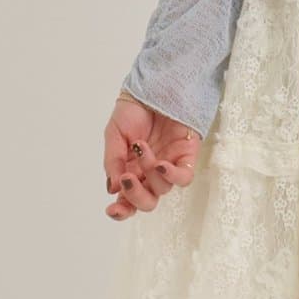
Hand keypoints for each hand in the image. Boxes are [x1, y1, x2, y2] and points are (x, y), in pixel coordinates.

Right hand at [104, 95, 200, 220]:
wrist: (153, 87)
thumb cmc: (133, 110)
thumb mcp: (114, 134)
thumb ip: (113, 161)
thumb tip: (113, 189)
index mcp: (131, 171)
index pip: (127, 199)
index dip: (121, 210)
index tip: (112, 210)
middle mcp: (150, 174)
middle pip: (148, 202)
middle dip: (136, 196)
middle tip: (128, 177)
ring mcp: (169, 166)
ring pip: (163, 189)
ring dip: (148, 171)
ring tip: (142, 147)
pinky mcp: (187, 157)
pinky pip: (184, 178)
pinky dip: (173, 175)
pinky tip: (161, 165)